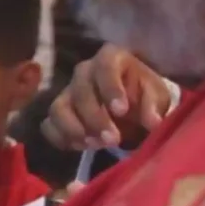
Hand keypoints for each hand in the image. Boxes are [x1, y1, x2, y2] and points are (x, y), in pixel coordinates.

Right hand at [44, 44, 173, 151]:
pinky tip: (81, 146)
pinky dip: (61, 138)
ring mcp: (67, 92)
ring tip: (95, 145)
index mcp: (110, 58)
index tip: (122, 111)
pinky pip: (48, 125)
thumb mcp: (156, 95)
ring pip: (58, 108)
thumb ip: (154, 105)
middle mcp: (84, 71)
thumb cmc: (143, 94)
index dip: (111, 88)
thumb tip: (153, 122)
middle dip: (95, 118)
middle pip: (80, 91)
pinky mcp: (58, 113)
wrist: (130, 105)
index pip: (105, 66)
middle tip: (113, 140)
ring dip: (74, 129)